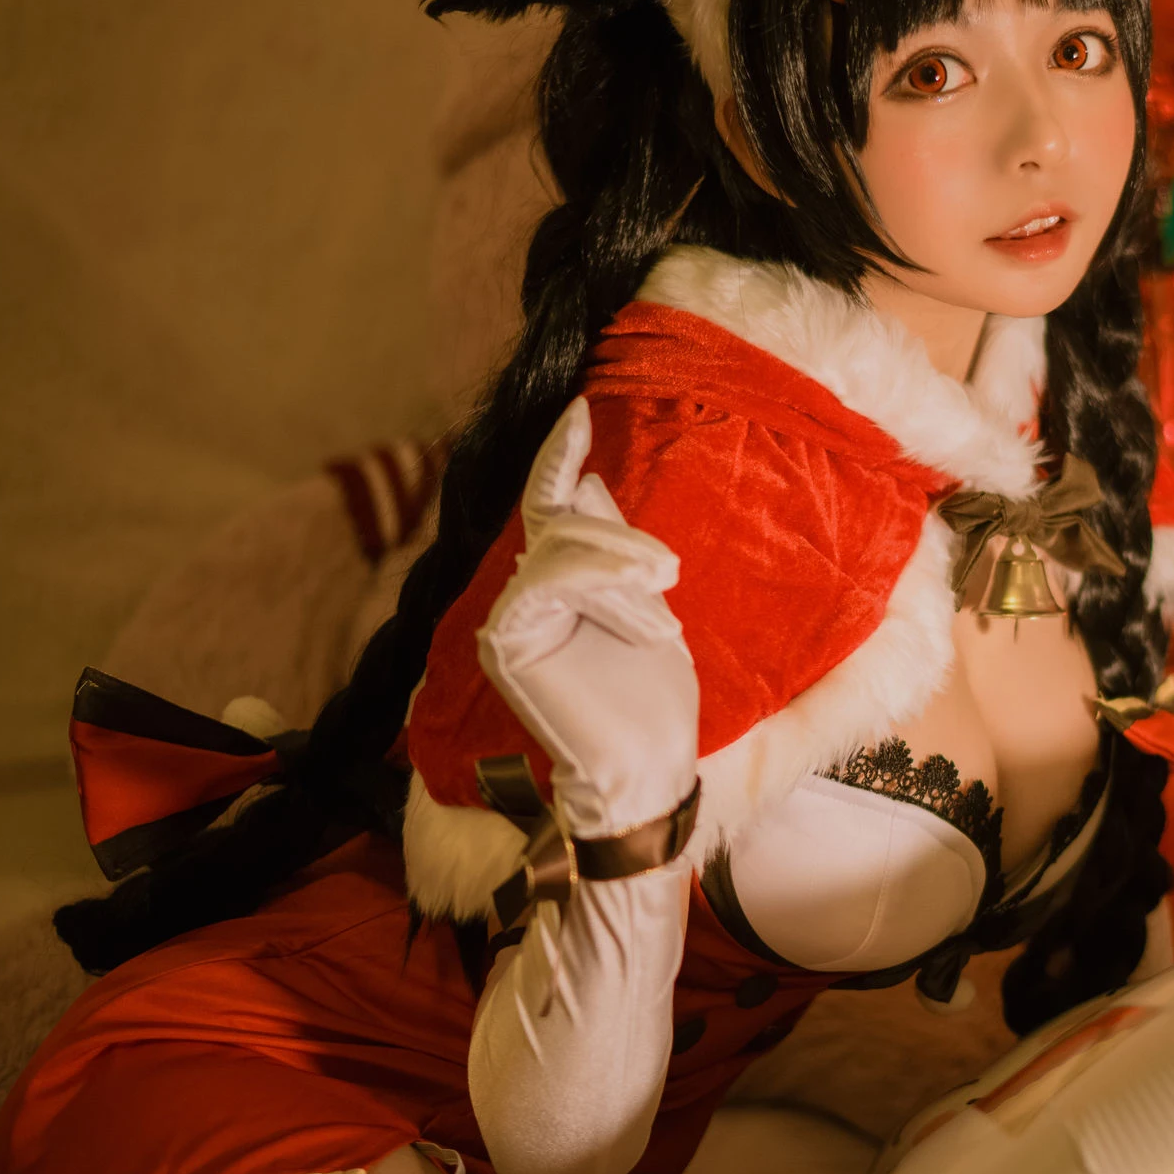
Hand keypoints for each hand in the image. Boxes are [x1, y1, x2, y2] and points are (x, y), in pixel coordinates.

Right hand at [477, 398, 698, 837]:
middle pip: (564, 518)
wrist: (648, 764)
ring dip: (623, 570)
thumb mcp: (647, 605)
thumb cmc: (652, 699)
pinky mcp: (506, 640)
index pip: (549, 505)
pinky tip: (643, 614)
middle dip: (623, 539)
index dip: (558, 455)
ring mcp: (509, 619)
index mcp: (554, 586)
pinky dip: (604, 584)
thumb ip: (613, 549)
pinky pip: (551, 577)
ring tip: (659, 616)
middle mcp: (522, 597)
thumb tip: (587, 481)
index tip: (577, 409)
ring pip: (562, 544)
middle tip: (667, 582)